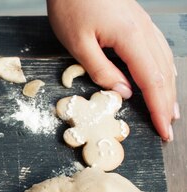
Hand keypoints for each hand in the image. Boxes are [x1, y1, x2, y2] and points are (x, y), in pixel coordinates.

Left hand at [48, 0, 178, 140]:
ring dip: (168, 89)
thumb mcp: (78, 43)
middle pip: (163, 73)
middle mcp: (144, 31)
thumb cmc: (71, 5)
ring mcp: (143, 25)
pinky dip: (163, 70)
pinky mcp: (137, 22)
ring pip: (164, 61)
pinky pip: (157, 50)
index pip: (151, 81)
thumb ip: (101, 70)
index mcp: (131, 37)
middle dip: (168, 104)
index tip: (164, 129)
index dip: (159, 108)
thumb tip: (123, 93)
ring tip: (170, 111)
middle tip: (169, 129)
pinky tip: (163, 79)